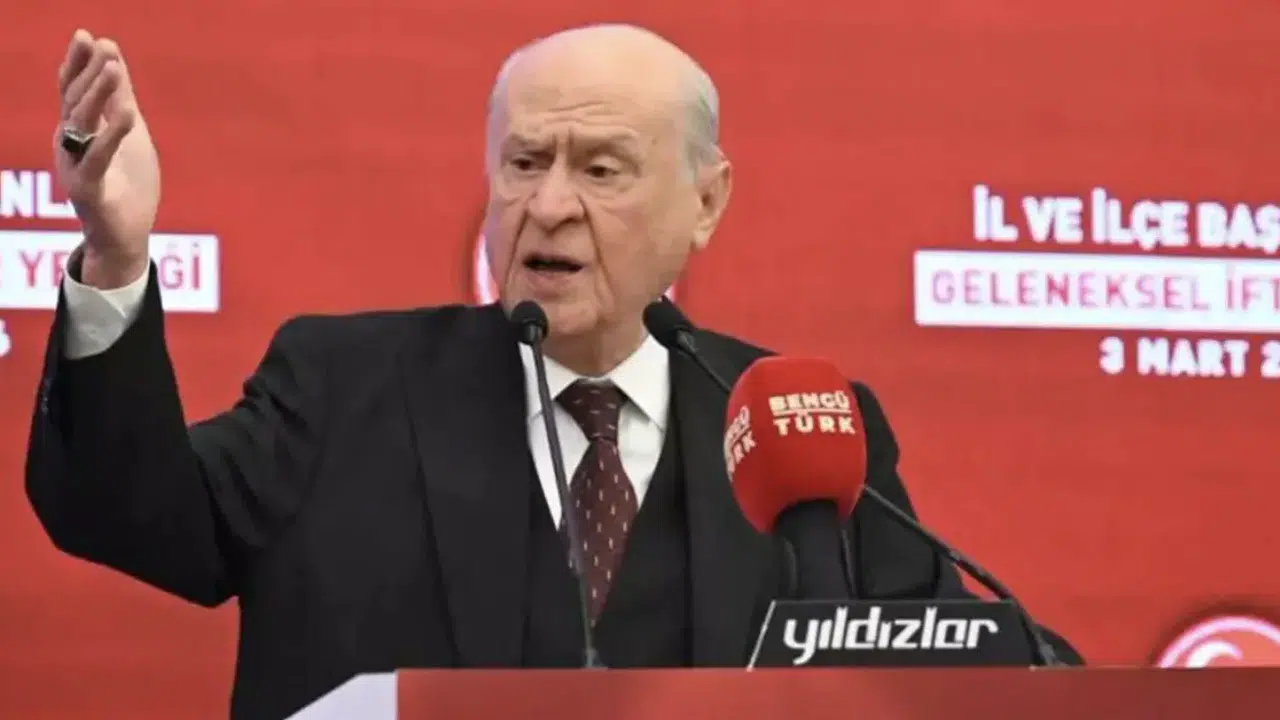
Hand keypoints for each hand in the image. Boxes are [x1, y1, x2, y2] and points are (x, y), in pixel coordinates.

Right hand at [54, 29, 159, 287]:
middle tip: (99, 46)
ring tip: (114, 69)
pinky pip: (98, 158)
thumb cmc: (127, 185)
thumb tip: (115, 58)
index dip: (78, 63)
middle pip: (74, 102)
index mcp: (79, 131)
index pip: (74, 90)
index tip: (88, 36)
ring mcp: (76, 166)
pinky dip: (113, 135)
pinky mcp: (88, 189)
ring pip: (82, 125)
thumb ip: (121, 100)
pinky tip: (129, 114)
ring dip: (98, 94)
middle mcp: (71, 145)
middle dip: (86, 72)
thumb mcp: (130, 134)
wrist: (126, 237)